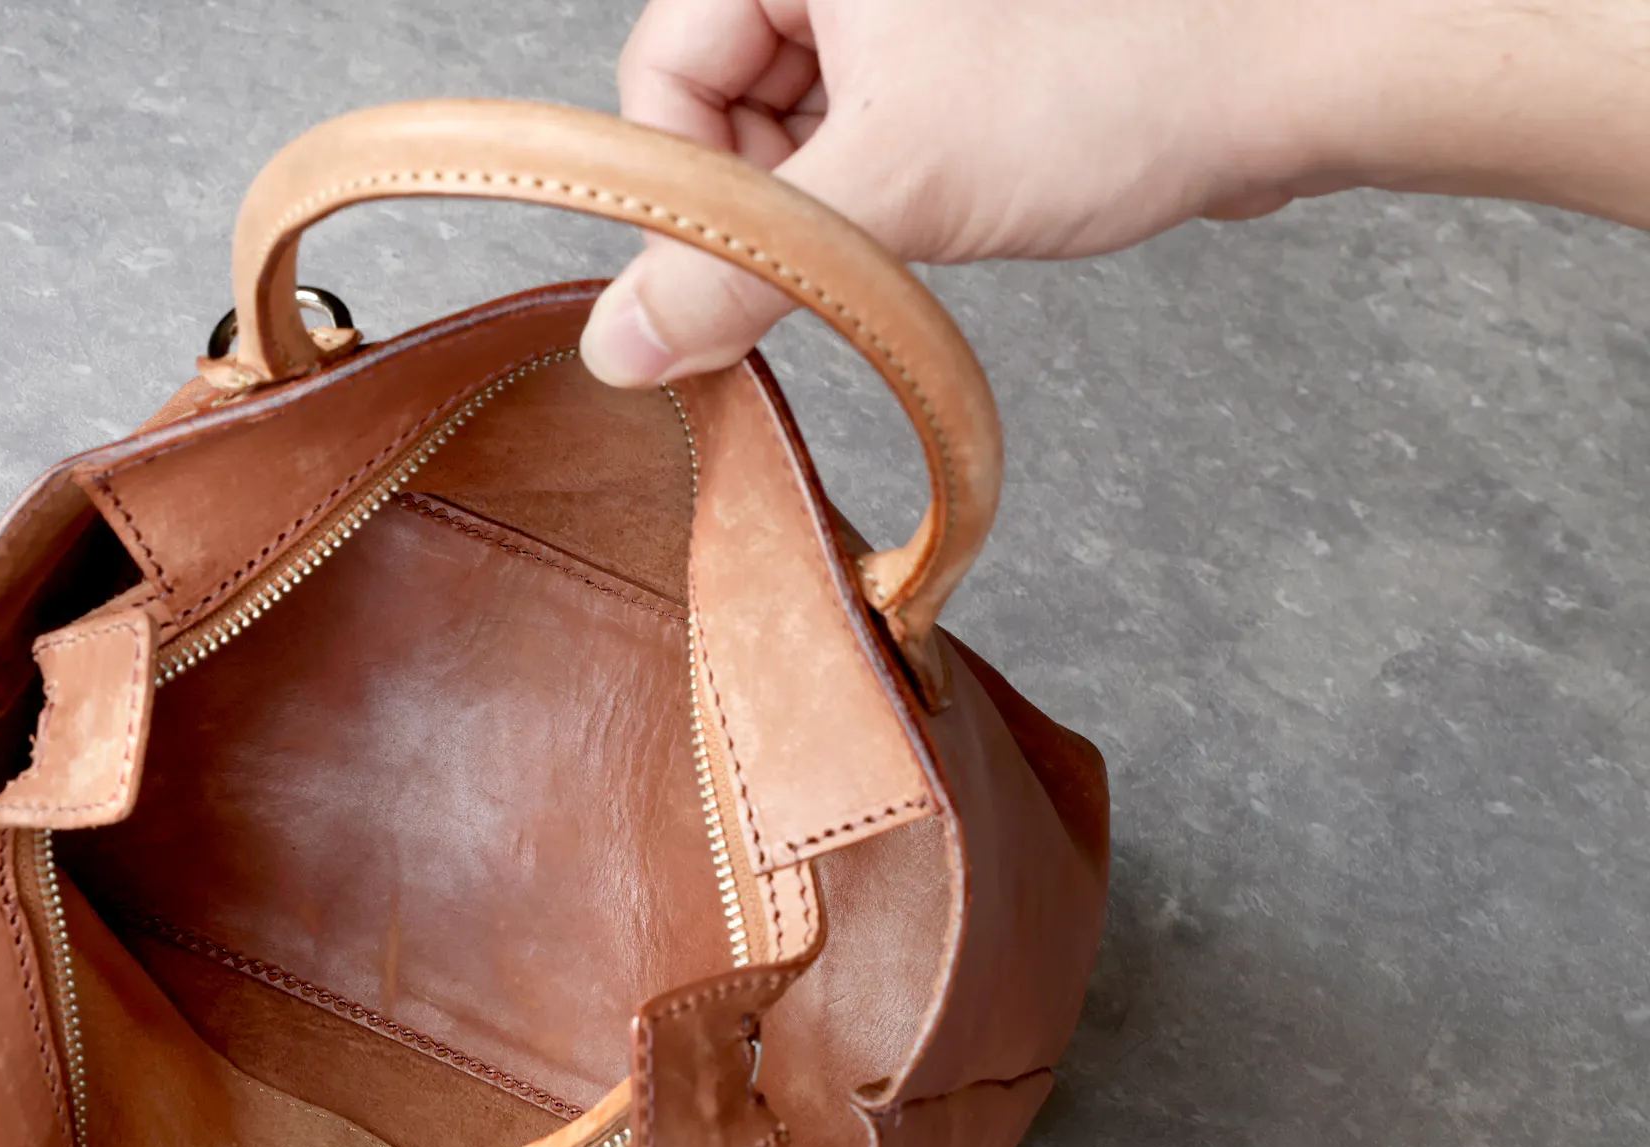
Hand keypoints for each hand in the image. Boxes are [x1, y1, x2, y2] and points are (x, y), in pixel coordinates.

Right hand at [581, 0, 1649, 386]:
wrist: (1290, 71)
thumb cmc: (1113, 85)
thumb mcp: (891, 192)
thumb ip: (737, 275)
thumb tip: (620, 349)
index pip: (658, 71)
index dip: (686, 188)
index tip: (734, 273)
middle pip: (717, 98)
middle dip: (769, 193)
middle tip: (845, 244)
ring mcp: (896, 7)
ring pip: (789, 123)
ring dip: (829, 200)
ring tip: (914, 214)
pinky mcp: (950, 48)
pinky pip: (859, 127)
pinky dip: (880, 188)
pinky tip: (941, 204)